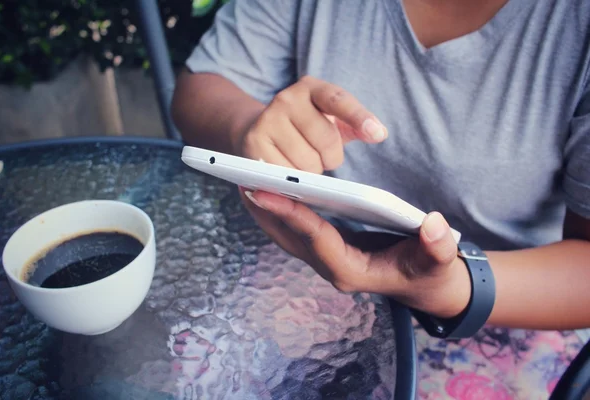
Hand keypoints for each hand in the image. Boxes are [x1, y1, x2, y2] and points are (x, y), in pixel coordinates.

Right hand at [233, 76, 387, 172]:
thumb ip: (355, 125)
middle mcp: (287, 99)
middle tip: (320, 156)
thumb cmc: (304, 128)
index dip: (359, 117)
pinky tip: (287, 171)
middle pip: (327, 140)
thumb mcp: (331, 119)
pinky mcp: (254, 144)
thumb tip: (378, 133)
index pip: (338, 100)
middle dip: (330, 157)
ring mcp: (268, 120)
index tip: (378, 134)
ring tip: (301, 162)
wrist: (257, 129)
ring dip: (311, 171)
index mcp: (311, 88)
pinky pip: (286, 174)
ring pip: (307, 162)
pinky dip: (292, 180)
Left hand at [240, 189, 471, 318]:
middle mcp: (331, 267)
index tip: (264, 191)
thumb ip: (439, 247)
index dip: (291, 214)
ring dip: (265, 211)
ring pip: (285, 235)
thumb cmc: (429, 272)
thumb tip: (434, 225)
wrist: (423, 284)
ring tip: (243, 179)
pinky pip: (293, 230)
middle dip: (265, 210)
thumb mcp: (439, 262)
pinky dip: (277, 211)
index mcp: (352, 271)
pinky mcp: (324, 249)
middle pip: (289, 237)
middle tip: (241, 179)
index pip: (316, 239)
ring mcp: (324, 259)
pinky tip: (266, 190)